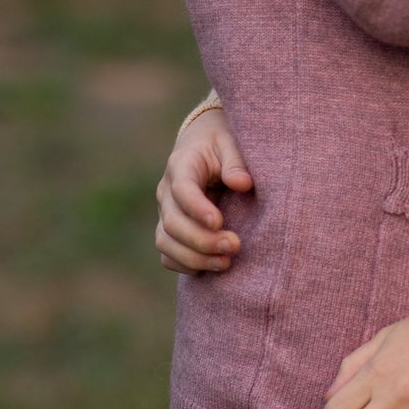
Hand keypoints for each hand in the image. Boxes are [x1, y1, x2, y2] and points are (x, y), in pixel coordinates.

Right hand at [154, 107, 251, 273]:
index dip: (197, 209)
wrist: (205, 144)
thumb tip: (242, 183)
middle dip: (202, 240)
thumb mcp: (231, 141)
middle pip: (173, 222)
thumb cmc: (222, 141)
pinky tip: (212, 267)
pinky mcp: (170, 229)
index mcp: (182, 165)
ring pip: (166, 243)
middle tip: (235, 246)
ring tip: (227, 262)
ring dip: (195, 258)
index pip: (182, 190)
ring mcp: (166, 212)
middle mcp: (167, 191)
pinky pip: (167, 254)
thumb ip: (236, 161)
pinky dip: (185, 265)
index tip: (220, 222)